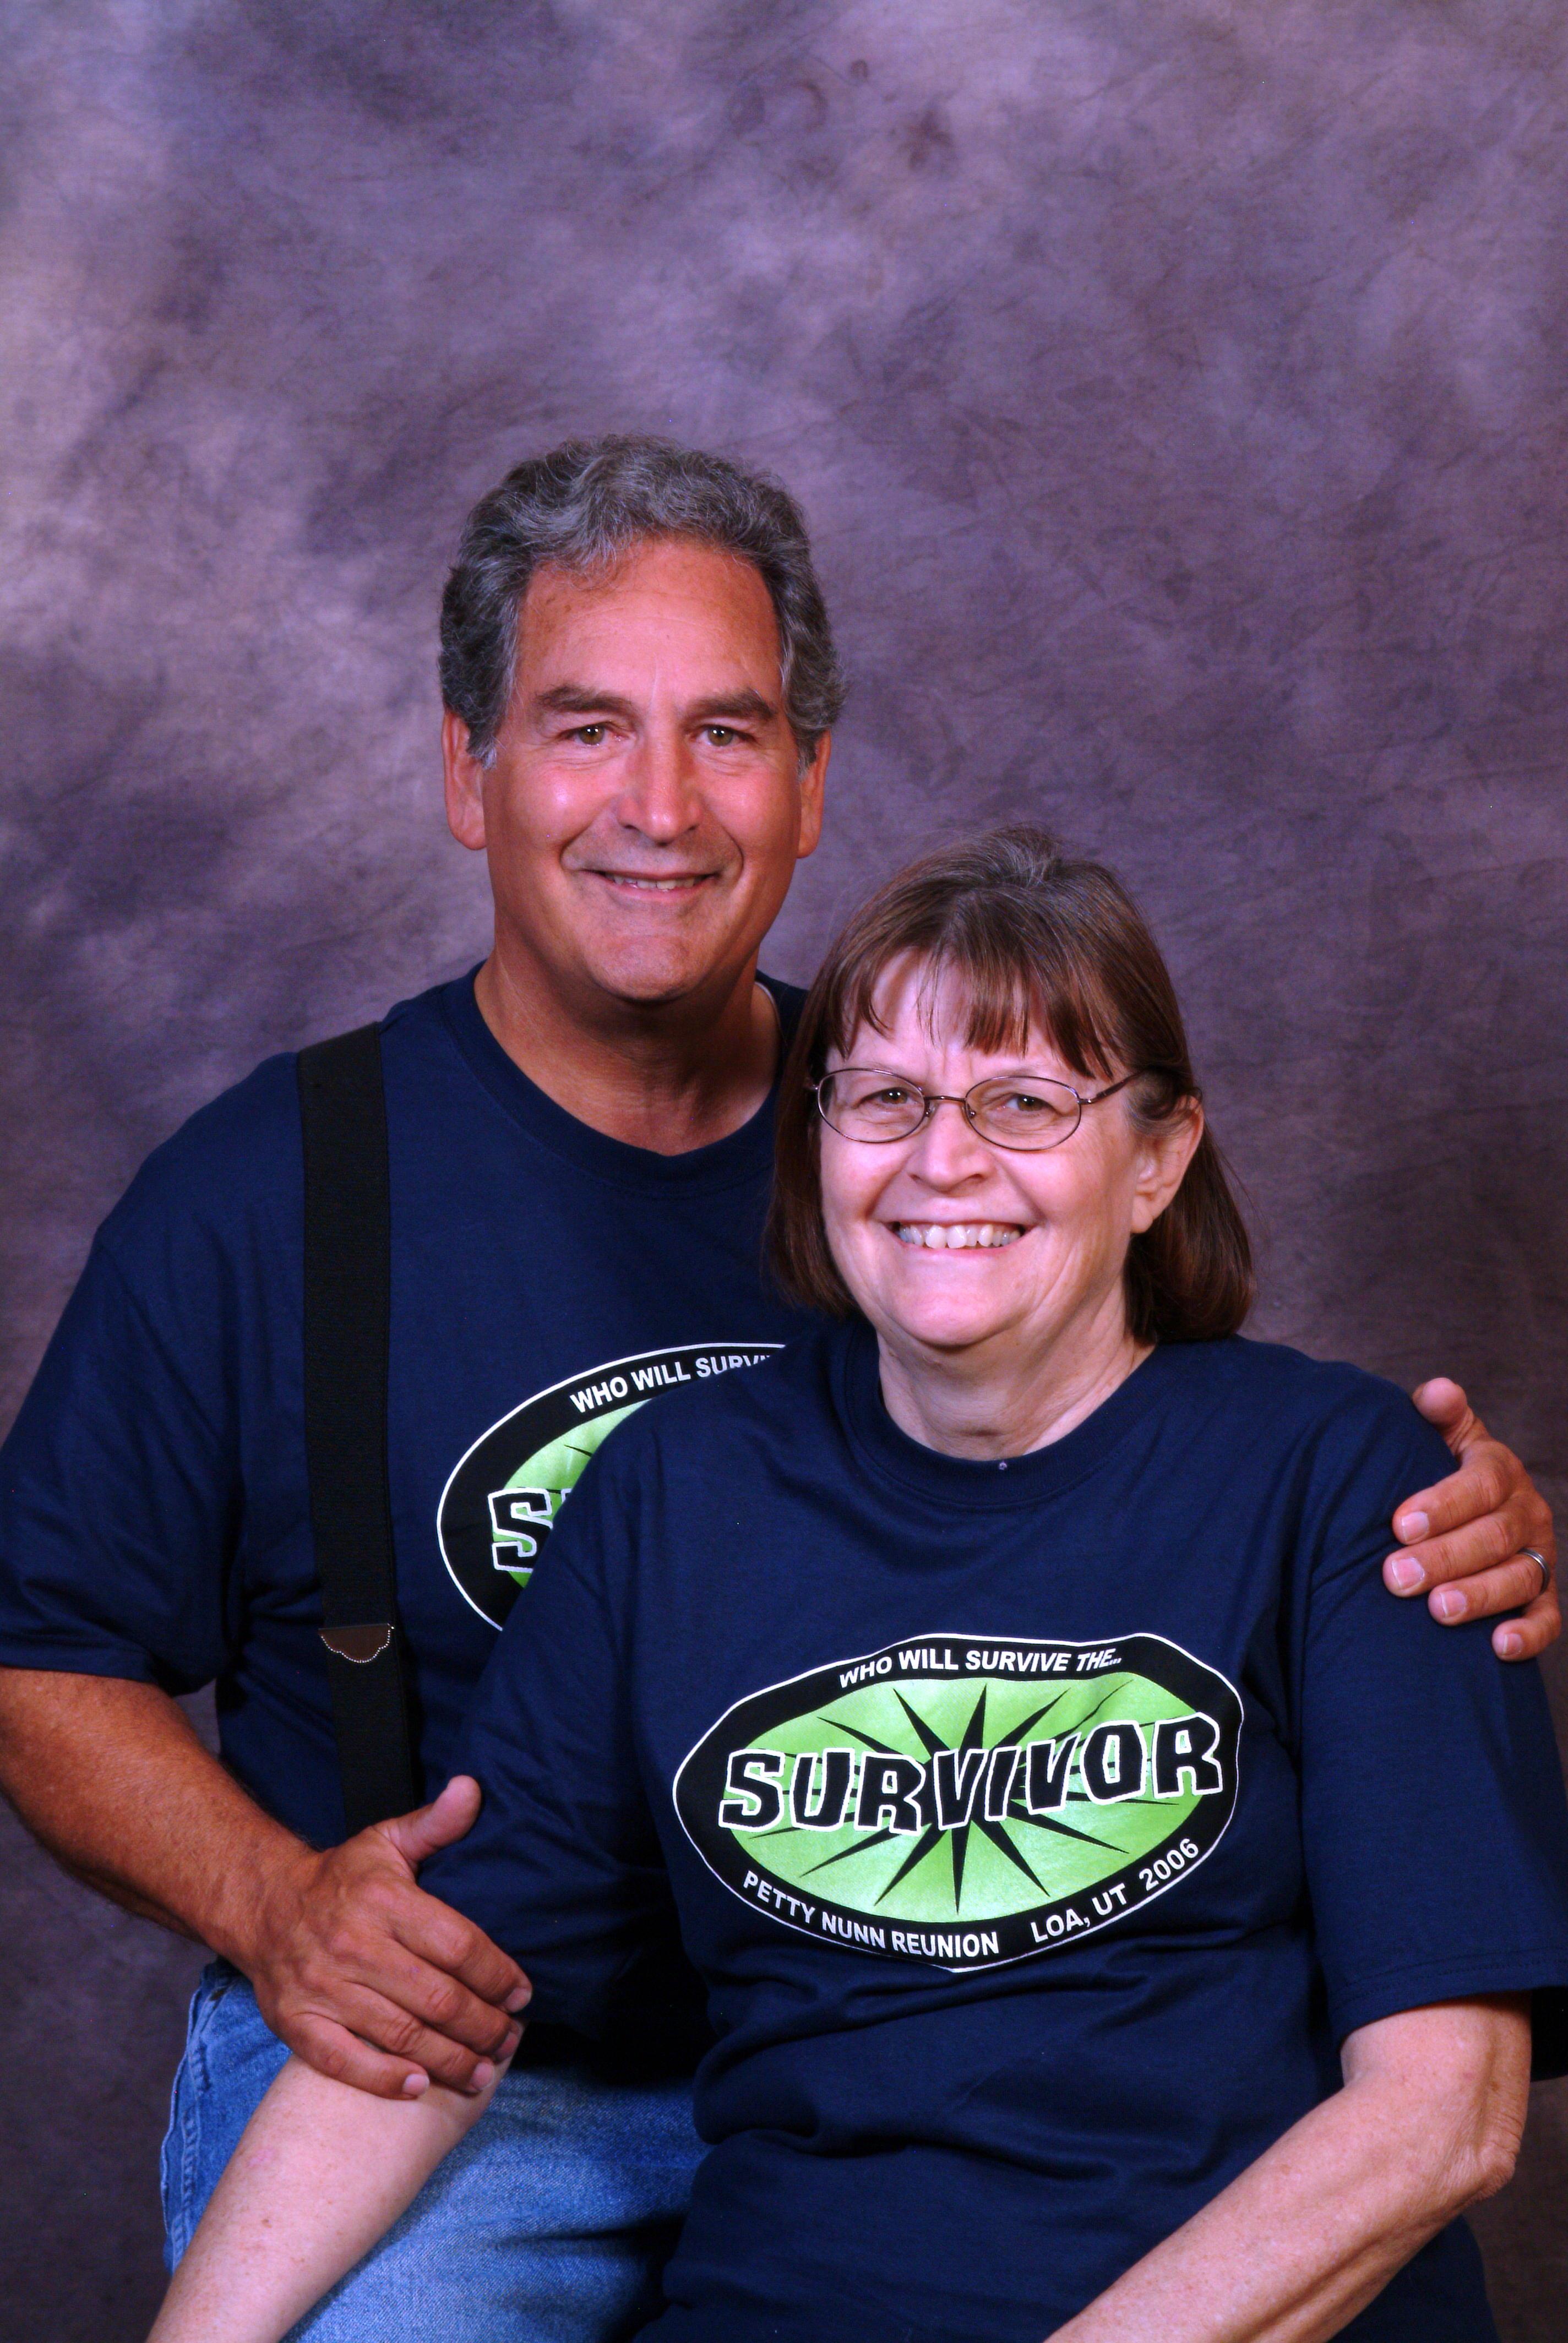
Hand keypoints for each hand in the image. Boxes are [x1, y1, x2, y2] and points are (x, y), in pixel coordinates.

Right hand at [236, 1776, 530, 2098]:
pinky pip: (343, 2062)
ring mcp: (322, 1989)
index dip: (497, 1974)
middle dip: (483, 2026)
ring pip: (400, 2036)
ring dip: (449, 2060)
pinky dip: (383, 2079)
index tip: (522, 1994)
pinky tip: (418, 2087)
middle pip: (437, 1999)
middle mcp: (354, 1946)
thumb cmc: (340, 1878)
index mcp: (384, 1901)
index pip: (458, 1945)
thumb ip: (434, 1824)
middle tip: (509, 2039)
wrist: (263, 1905)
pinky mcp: (296, 2023)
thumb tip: (472, 1789)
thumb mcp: (386, 1841)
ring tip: (482, 2070)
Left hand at [1382, 1381, 1557, 1660]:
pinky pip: (1547, 1620)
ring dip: (1479, 1596)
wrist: (1463, 1511)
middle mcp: (1526, 1512)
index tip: (1399, 1525)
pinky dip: (1527, 1636)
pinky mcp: (1544, 1598)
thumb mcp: (1439, 1437)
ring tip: (1438, 1611)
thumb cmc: (1435, 1471)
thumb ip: (1438, 1414)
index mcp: (1499, 1469)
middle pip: (1493, 1537)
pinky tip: (1497, 1647)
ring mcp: (1539, 1556)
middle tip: (1395, 1577)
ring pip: (1519, 1578)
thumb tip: (1438, 1391)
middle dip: (1444, 1558)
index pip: (1478, 1485)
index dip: (1442, 1505)